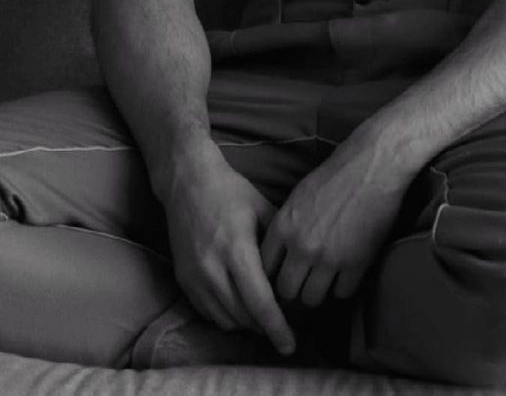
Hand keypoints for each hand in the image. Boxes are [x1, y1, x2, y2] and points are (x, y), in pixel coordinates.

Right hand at [160, 145, 295, 355]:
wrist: (187, 182)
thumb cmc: (231, 191)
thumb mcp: (263, 209)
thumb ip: (280, 242)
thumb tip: (301, 269)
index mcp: (236, 249)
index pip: (259, 301)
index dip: (277, 326)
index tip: (290, 344)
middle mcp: (212, 268)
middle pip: (244, 316)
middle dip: (266, 326)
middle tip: (286, 325)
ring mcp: (194, 276)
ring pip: (226, 319)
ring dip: (248, 323)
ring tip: (266, 314)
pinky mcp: (183, 280)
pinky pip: (209, 313)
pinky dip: (228, 316)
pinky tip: (242, 305)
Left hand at [260, 132, 411, 309]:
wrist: (376, 164)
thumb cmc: (339, 172)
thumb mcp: (300, 194)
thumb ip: (287, 225)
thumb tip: (280, 251)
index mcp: (284, 226)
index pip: (263, 269)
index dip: (272, 276)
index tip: (281, 276)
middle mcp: (302, 246)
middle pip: (285, 290)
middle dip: (294, 288)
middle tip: (304, 283)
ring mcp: (329, 257)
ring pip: (311, 298)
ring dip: (319, 291)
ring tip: (326, 281)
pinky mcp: (356, 263)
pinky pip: (342, 293)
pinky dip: (345, 286)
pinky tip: (348, 273)